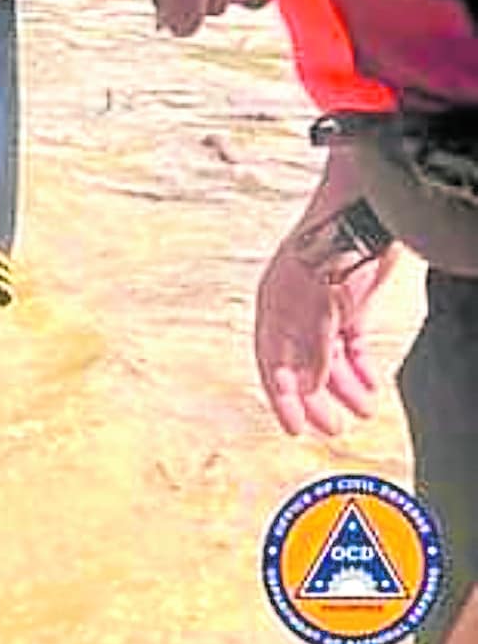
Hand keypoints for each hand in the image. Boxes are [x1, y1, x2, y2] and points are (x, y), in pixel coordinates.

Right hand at [255, 213, 397, 437]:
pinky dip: (358, 367)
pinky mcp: (346, 305)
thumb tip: (304, 384)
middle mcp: (292, 310)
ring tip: (359, 411)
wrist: (365, 214)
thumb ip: (312, 345)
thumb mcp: (321, 304)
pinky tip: (369, 384)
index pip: (273, 363)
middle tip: (332, 429)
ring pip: (327, 359)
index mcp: (274, 308)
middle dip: (316, 399)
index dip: (283, 399)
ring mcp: (319, 307)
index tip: (295, 428)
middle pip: (300, 365)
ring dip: (343, 387)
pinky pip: (348, 346)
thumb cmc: (333, 248)